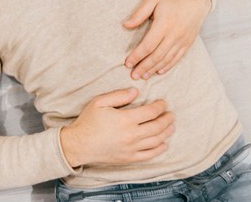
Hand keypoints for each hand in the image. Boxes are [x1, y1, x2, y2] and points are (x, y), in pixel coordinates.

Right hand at [59, 88, 174, 167]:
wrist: (79, 144)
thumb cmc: (88, 121)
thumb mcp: (99, 102)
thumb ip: (118, 96)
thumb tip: (135, 91)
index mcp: (125, 119)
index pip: (151, 112)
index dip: (160, 106)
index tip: (164, 103)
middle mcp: (132, 135)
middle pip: (158, 126)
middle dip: (167, 119)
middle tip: (171, 114)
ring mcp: (131, 148)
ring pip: (156, 140)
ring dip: (167, 132)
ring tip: (171, 126)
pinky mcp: (129, 158)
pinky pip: (149, 155)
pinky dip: (160, 149)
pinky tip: (164, 144)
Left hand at [124, 0, 211, 79]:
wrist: (195, 1)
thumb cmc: (170, 0)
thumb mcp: (153, 0)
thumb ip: (139, 13)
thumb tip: (126, 25)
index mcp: (164, 24)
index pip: (148, 45)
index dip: (137, 56)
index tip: (127, 63)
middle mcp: (174, 35)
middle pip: (157, 56)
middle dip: (144, 67)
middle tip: (133, 75)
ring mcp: (182, 41)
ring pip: (166, 59)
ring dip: (154, 69)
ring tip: (143, 76)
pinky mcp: (188, 44)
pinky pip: (177, 59)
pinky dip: (167, 67)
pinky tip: (158, 72)